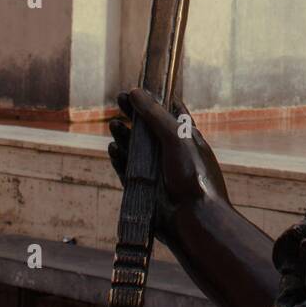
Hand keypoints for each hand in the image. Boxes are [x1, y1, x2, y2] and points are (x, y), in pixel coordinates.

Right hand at [108, 90, 229, 246]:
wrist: (193, 221)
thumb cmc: (192, 176)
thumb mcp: (177, 138)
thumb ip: (156, 115)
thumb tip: (135, 92)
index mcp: (187, 137)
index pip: (170, 110)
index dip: (155, 97)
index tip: (139, 86)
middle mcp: (172, 152)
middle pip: (149, 126)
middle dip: (134, 112)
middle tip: (119, 98)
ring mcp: (158, 170)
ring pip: (136, 148)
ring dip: (124, 135)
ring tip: (113, 124)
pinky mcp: (144, 188)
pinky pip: (128, 170)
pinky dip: (119, 159)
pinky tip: (112, 148)